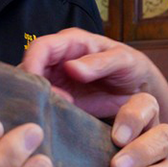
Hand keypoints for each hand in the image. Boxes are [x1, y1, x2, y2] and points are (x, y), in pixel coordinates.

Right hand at [21, 28, 161, 117]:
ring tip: (52, 116)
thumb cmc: (131, 66)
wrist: (138, 88)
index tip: (41, 88)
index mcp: (69, 43)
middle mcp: (57, 60)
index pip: (39, 48)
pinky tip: (52, 123)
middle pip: (29, 70)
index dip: (33, 65)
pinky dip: (43, 114)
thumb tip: (72, 68)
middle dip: (33, 89)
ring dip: (37, 103)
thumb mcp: (123, 60)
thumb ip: (99, 63)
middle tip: (49, 108)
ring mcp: (56, 81)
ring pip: (32, 90)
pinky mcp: (59, 100)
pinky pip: (43, 105)